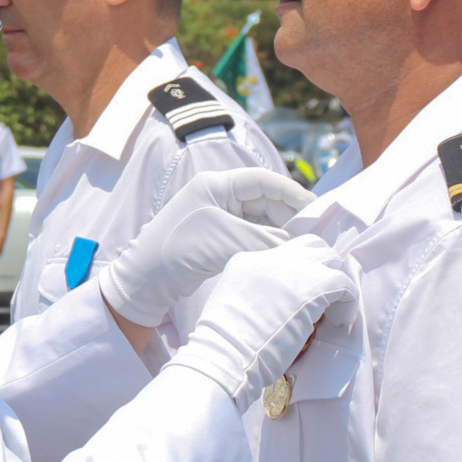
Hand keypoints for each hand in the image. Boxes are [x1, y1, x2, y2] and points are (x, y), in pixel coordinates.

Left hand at [98, 168, 315, 326]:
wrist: (145, 280)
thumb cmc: (181, 250)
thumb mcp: (228, 240)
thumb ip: (267, 240)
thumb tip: (299, 246)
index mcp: (217, 184)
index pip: (265, 181)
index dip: (294, 194)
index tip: (317, 212)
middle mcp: (217, 195)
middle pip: (264, 200)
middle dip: (289, 217)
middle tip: (312, 236)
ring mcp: (216, 217)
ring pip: (259, 219)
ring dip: (279, 233)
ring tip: (300, 249)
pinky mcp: (215, 238)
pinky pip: (249, 235)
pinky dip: (266, 244)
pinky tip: (280, 256)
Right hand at [170, 234, 356, 411]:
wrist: (225, 353)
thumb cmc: (224, 344)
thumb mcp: (232, 306)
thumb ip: (253, 296)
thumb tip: (277, 307)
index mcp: (248, 261)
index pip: (284, 255)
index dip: (298, 276)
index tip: (299, 302)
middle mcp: (271, 258)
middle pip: (311, 247)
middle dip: (321, 269)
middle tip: (322, 299)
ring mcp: (293, 268)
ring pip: (331, 259)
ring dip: (335, 284)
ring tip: (331, 312)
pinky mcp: (314, 285)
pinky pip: (345, 284)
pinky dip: (347, 304)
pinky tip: (338, 322)